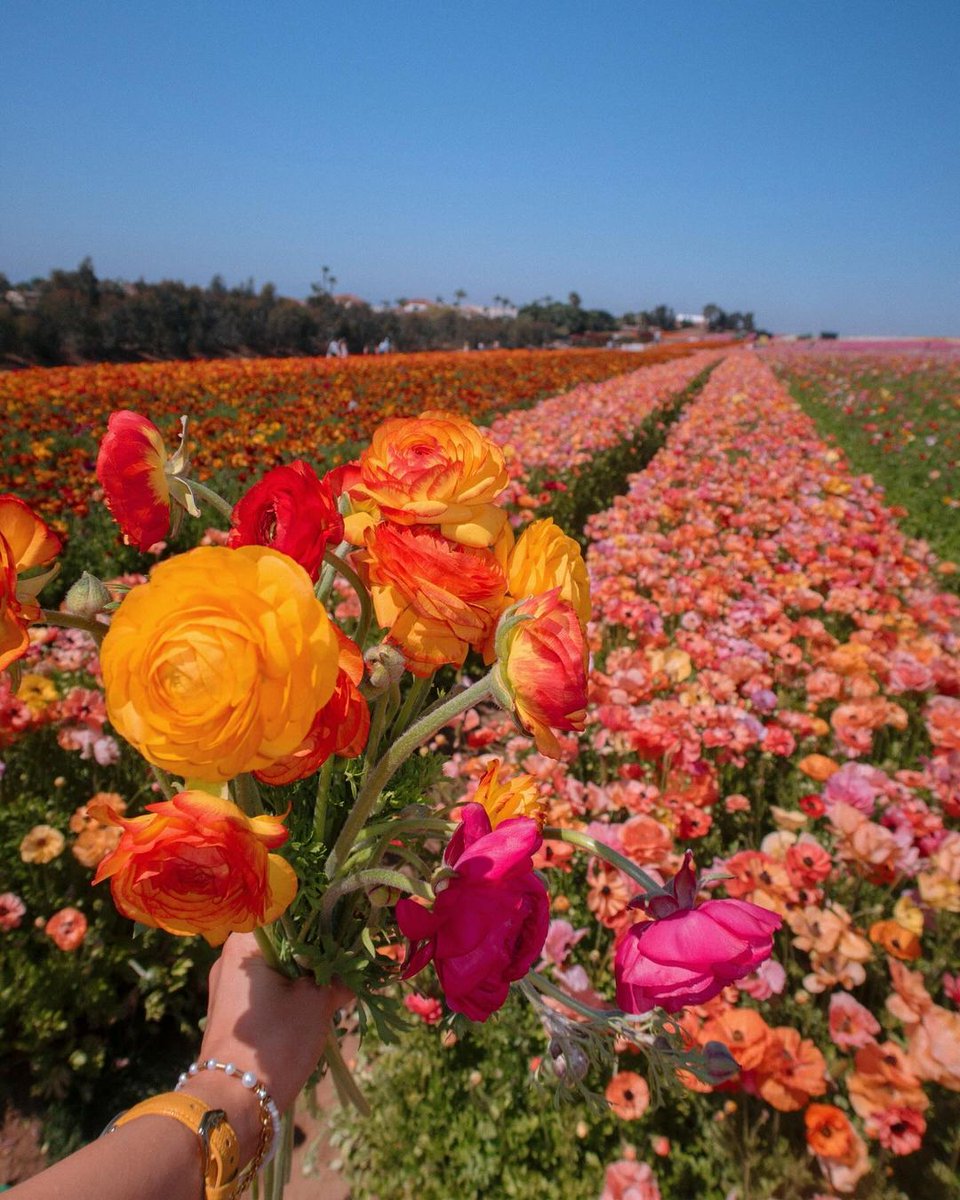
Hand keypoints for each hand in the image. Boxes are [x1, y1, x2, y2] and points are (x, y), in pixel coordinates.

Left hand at [182, 932, 350, 1159]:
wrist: (236, 1103)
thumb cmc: (276, 1041)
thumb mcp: (317, 1003)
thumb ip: (343, 975)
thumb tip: (375, 959)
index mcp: (245, 943)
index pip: (289, 911)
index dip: (323, 916)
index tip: (352, 922)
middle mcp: (231, 958)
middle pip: (285, 939)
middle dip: (320, 947)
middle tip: (352, 952)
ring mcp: (230, 986)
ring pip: (279, 965)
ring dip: (309, 970)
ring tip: (342, 976)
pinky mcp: (235, 1012)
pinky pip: (271, 988)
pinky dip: (295, 989)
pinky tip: (321, 998)